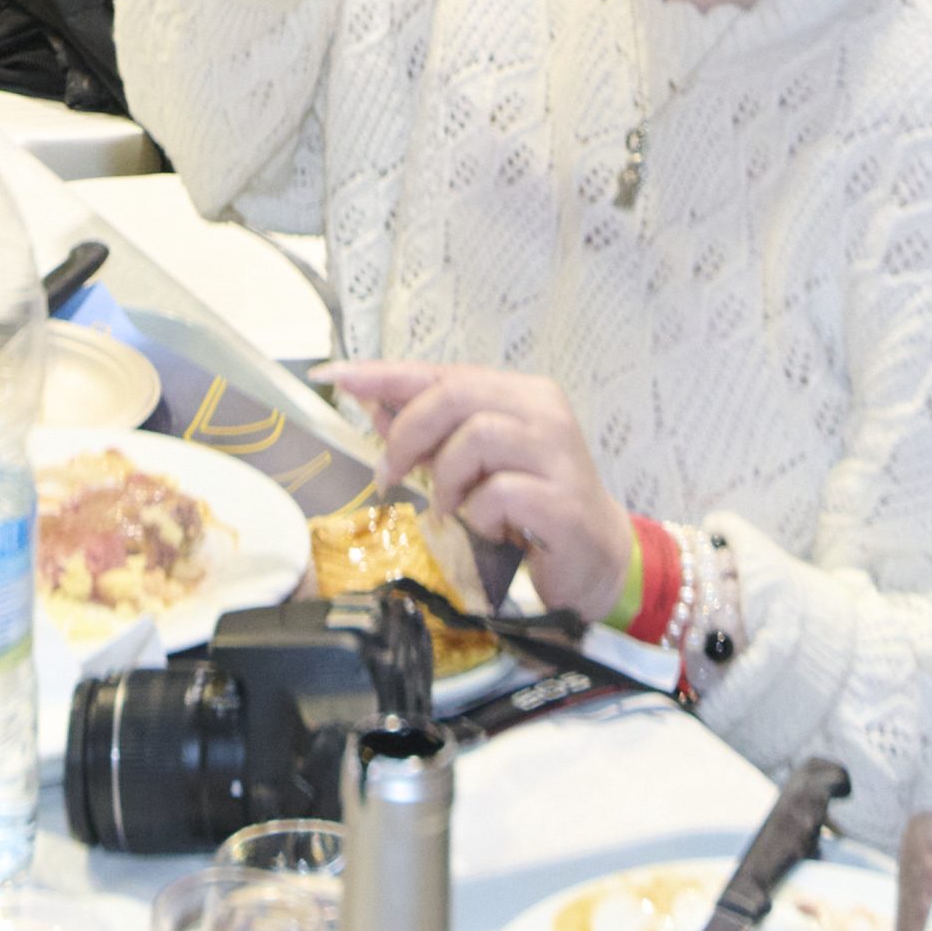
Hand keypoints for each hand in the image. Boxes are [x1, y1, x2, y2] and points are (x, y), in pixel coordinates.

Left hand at [332, 361, 633, 623]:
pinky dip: (479, 515)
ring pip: (476, 437)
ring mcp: (557, 453)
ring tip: (451, 509)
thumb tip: (372, 403)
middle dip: (408, 433)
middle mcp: (542, 410)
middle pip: (455, 394)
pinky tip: (490, 530)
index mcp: (519, 392)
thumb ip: (431, 433)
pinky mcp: (563, 501)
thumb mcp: (474, 466)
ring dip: (447, 479)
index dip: (384, 374)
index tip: (334, 377)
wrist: (596, 559)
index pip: (441, 370)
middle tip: (390, 474)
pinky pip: (499, 493)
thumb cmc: (530, 507)